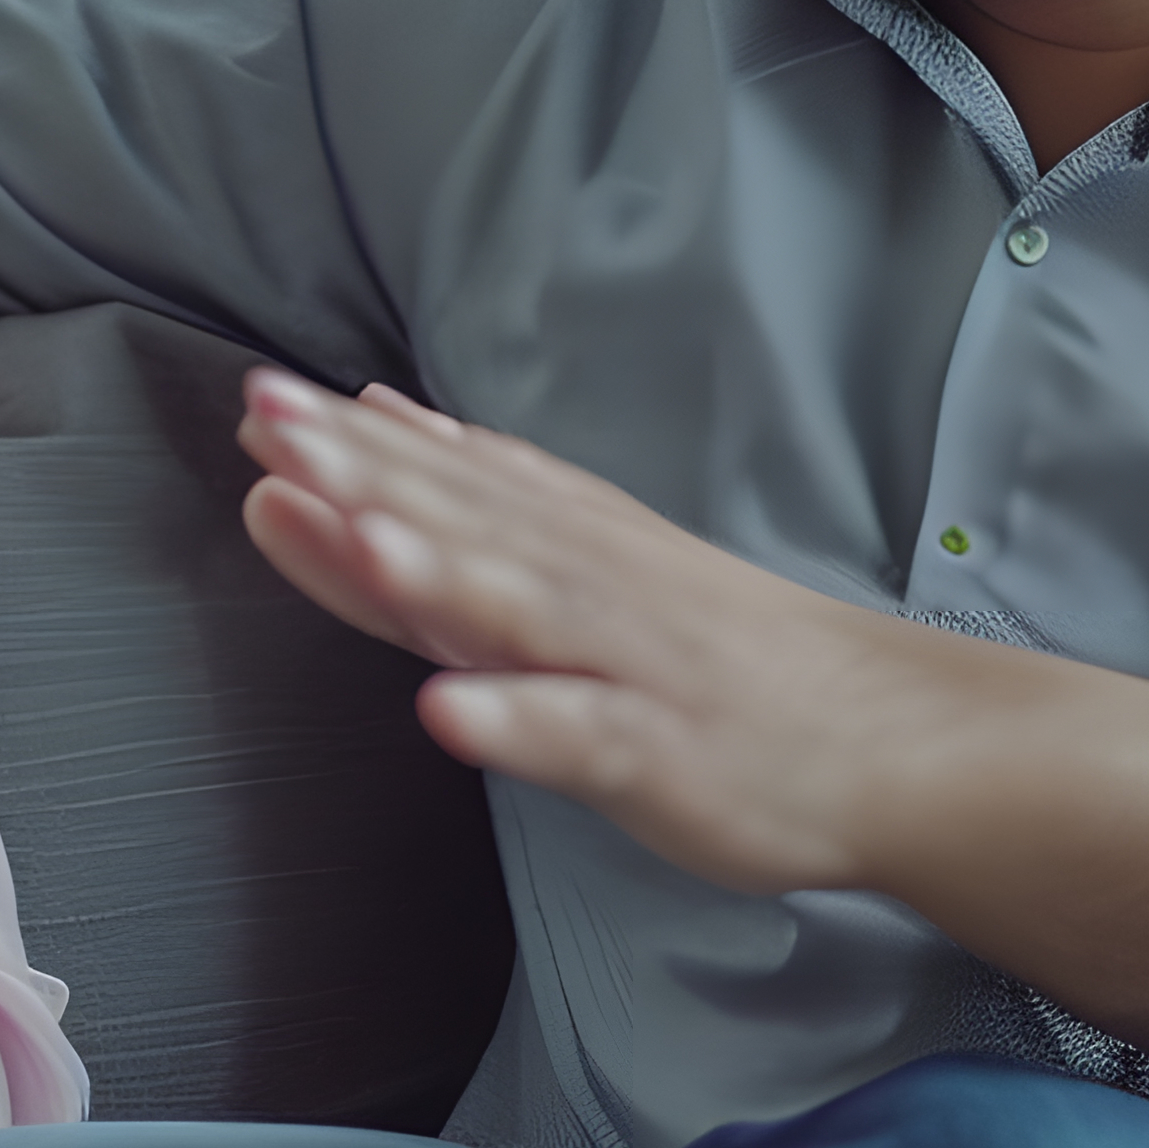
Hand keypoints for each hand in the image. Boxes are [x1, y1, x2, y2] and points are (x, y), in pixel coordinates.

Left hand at [232, 369, 990, 899]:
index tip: (262, 396)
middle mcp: (589, 584)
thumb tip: (379, 427)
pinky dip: (517, 719)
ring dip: (434, 568)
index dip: (350, 443)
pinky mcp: (664, 751)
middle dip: (361, 473)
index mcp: (567, 542)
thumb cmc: (723, 659)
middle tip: (269, 420)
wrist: (886, 733)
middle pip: (466, 519)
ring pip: (518, 607)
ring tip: (352, 533)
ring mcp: (626, 662)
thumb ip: (482, 512)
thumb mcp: (594, 565)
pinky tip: (446, 713)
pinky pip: (582, 733)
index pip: (448, 481)